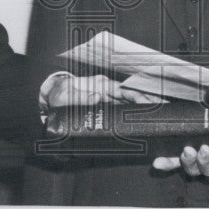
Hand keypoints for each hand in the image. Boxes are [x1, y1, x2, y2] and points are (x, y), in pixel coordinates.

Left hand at [40, 73, 162, 109]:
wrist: (46, 98)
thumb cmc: (56, 94)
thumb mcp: (65, 95)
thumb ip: (79, 97)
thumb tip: (98, 97)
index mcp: (99, 85)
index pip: (124, 90)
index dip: (139, 95)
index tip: (151, 101)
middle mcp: (104, 91)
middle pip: (130, 98)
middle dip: (146, 103)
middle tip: (161, 111)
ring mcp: (104, 100)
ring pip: (127, 105)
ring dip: (141, 110)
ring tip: (156, 118)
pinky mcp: (101, 109)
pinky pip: (119, 112)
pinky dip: (131, 115)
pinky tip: (139, 123)